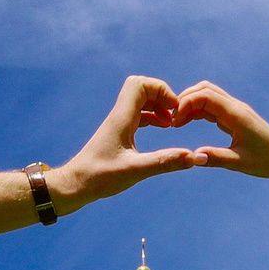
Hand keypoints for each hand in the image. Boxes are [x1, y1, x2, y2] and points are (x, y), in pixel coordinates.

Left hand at [50, 76, 207, 212]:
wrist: (75, 185)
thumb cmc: (99, 178)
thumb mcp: (135, 171)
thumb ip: (165, 162)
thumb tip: (194, 158)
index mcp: (121, 119)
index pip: (140, 84)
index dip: (161, 90)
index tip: (174, 110)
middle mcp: (119, 116)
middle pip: (141, 87)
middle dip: (161, 95)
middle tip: (174, 115)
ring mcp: (118, 123)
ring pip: (140, 101)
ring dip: (158, 106)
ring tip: (171, 124)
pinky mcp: (118, 132)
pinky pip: (138, 114)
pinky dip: (152, 117)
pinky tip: (162, 129)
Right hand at [172, 81, 268, 210]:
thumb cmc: (266, 161)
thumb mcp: (239, 163)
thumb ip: (216, 158)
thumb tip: (193, 157)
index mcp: (236, 114)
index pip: (205, 96)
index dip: (186, 104)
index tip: (174, 123)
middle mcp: (235, 107)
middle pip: (204, 89)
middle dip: (185, 100)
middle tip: (172, 120)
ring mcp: (235, 109)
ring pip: (208, 95)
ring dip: (190, 104)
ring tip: (177, 123)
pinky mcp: (234, 116)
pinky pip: (212, 105)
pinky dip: (197, 110)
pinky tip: (187, 122)